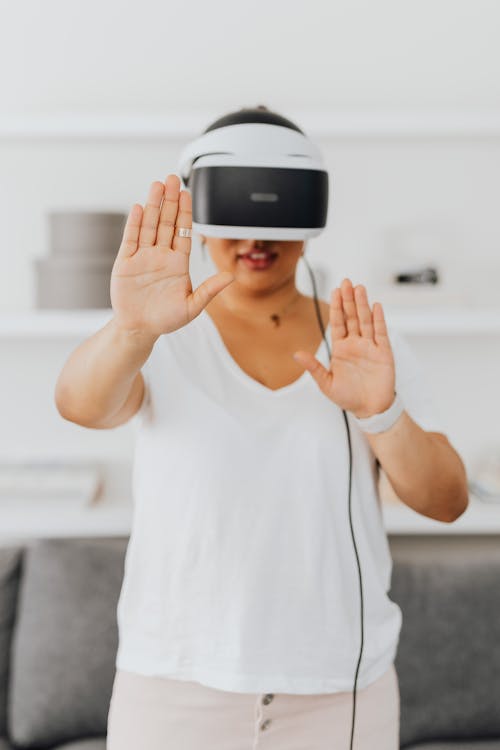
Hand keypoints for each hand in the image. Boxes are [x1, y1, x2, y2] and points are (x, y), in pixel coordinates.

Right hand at [110, 174, 234, 336]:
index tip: (187, 193)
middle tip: (172, 179)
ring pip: (149, 226)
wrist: (139, 329)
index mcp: (178, 263)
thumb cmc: (166, 319)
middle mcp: (160, 256)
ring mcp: (142, 257)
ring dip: (153, 205)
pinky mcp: (125, 263)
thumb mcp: (192, 307)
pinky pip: (131, 239)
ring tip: (157, 185)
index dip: (185, 212)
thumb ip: (210, 290)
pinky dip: (135, 224)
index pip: (183, 232)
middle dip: (170, 201)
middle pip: (166, 223)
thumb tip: (231, 277)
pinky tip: (139, 208)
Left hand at [293, 278, 395, 417]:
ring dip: (363, 305)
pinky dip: (379, 320)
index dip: (337, 307)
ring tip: (360, 288)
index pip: (338, 323)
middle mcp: (356, 344)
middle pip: (352, 317)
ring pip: (366, 321)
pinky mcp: (384, 353)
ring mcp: (370, 347)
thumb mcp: (326, 383)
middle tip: (346, 282)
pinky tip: (376, 306)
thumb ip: (314, 367)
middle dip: (349, 300)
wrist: (369, 409)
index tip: (335, 291)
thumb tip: (296, 354)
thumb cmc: (348, 397)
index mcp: (341, 349)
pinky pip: (381, 333)